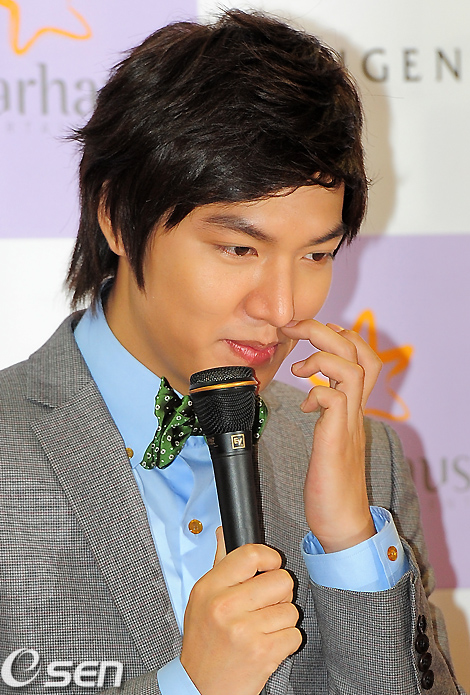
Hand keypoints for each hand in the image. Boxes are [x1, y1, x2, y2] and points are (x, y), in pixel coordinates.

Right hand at [180, 531, 301, 694]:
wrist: (199, 689)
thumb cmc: (203, 643)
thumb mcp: (202, 599)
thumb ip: (219, 564)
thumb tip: (224, 532)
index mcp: (210, 587)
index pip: (251, 554)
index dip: (270, 558)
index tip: (270, 567)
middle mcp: (226, 606)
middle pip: (281, 580)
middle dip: (279, 594)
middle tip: (265, 605)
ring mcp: (245, 630)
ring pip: (291, 609)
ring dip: (282, 621)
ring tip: (262, 629)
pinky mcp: (263, 653)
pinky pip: (295, 635)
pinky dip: (286, 642)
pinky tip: (267, 645)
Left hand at [281, 319, 381, 552]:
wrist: (341, 523)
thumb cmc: (331, 483)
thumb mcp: (329, 437)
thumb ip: (327, 414)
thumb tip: (311, 396)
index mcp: (354, 409)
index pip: (363, 356)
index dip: (340, 335)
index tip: (310, 333)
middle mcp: (356, 412)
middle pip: (358, 353)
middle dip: (323, 330)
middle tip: (294, 328)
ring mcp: (349, 425)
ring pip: (351, 369)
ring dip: (321, 357)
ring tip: (298, 369)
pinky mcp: (336, 441)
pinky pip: (335, 400)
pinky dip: (317, 392)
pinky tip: (305, 406)